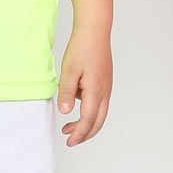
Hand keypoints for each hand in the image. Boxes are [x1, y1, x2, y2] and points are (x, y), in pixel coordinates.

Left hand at [57, 28, 112, 146]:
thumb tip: (66, 112)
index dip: (79, 133)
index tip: (70, 141)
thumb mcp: (68, 71)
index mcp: (96, 91)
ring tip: (68, 126)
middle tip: (70, 140)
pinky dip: (90, 111)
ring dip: (86, 123)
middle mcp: (105, 92)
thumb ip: (67, 93)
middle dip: (85, 134)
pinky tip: (77, 103)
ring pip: (100, 113)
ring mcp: (107, 87)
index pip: (88, 120)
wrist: (95, 31)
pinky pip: (100, 103)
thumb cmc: (82, 48)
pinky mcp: (105, 82)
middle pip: (98, 122)